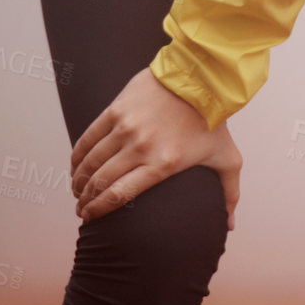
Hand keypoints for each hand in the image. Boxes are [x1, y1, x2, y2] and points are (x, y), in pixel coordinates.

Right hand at [70, 66, 242, 227]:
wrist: (201, 78)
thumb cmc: (214, 121)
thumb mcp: (227, 159)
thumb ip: (229, 194)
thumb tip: (230, 226)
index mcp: (164, 164)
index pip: (120, 195)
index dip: (99, 210)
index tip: (89, 218)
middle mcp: (142, 148)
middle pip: (101, 181)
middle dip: (86, 200)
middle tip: (81, 208)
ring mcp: (127, 128)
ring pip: (91, 161)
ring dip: (79, 180)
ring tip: (77, 190)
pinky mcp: (117, 110)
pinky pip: (89, 137)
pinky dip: (78, 155)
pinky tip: (75, 166)